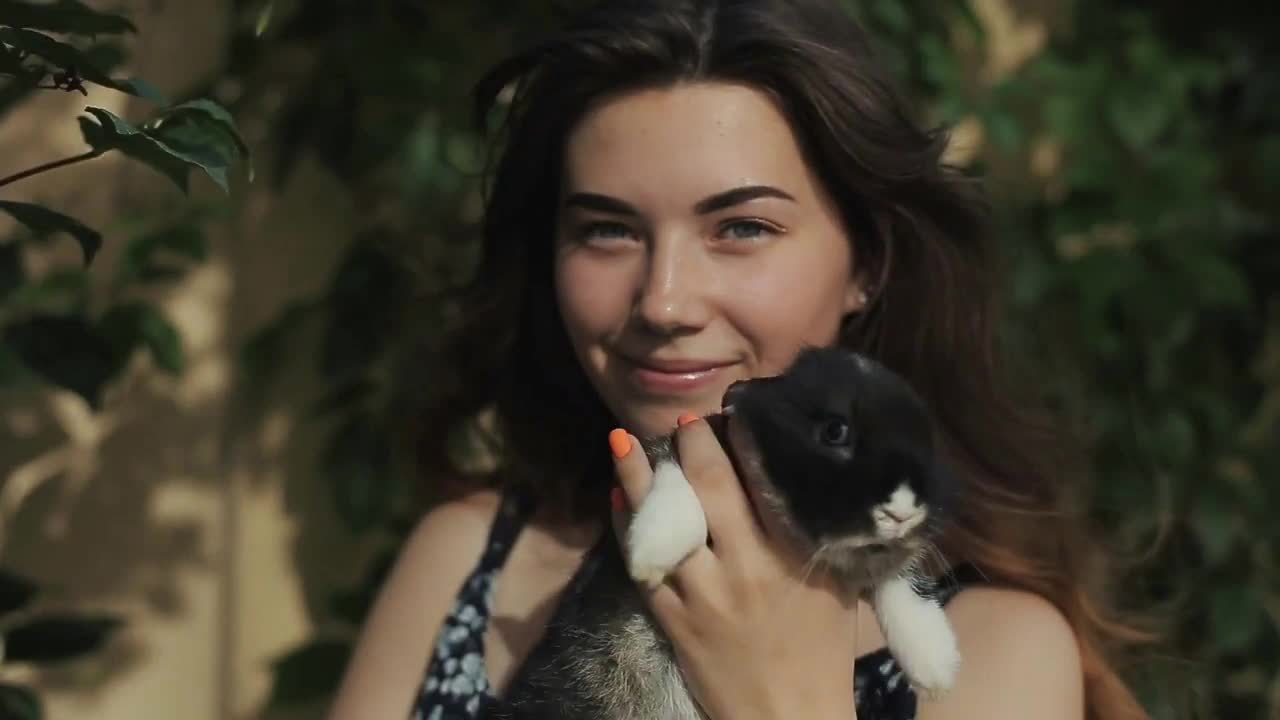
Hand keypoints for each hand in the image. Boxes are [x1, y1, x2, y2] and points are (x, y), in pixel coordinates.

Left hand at [609, 415, 859, 719]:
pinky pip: (641, 562)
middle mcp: (746, 566)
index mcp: (792, 554)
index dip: (743, 437)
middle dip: (692, 446)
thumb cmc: (821, 651)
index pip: (763, 478)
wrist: (788, 719)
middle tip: (684, 422)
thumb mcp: (837, 586)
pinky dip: (628, 527)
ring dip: (639, 478)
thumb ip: (818, 532)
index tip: (733, 410)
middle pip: (709, 488)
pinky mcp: (673, 618)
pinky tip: (618, 499)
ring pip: (664, 520)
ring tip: (620, 440)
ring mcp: (704, 593)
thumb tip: (804, 479)